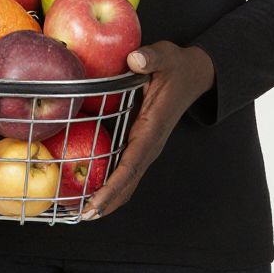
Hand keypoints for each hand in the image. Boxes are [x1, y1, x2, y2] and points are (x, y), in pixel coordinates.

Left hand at [80, 42, 215, 220]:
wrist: (194, 73)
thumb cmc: (176, 65)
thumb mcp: (165, 56)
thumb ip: (150, 57)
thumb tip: (135, 59)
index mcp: (153, 127)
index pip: (131, 164)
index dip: (112, 187)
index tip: (95, 204)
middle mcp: (150, 143)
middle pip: (128, 182)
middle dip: (105, 202)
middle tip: (79, 216)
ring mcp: (147, 146)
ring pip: (128, 180)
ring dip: (107, 198)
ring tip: (79, 210)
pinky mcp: (143, 142)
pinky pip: (126, 169)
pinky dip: (110, 184)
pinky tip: (91, 189)